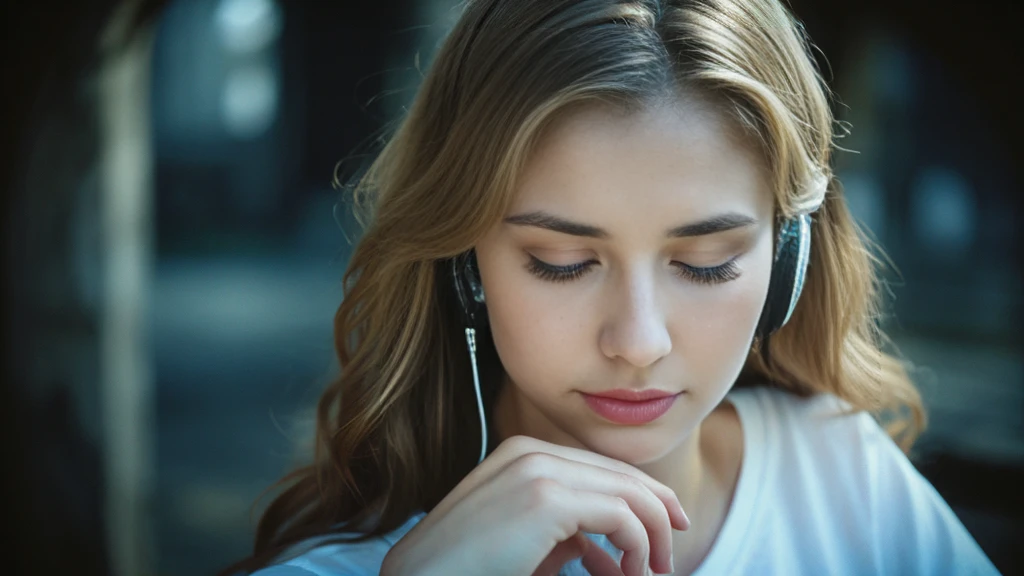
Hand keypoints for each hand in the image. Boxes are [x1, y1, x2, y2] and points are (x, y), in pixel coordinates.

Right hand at [380, 435, 688, 575]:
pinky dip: (638, 546)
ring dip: (651, 536)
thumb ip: (562, 533)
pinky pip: (621, 515)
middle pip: (621, 474)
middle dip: (658, 510)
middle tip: (671, 551)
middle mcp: (531, 451)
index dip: (642, 494)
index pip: (600, 467)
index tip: (665, 527)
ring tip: (652, 571)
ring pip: (629, 493)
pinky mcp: (547, 497)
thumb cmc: (465, 568)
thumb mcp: (523, 543)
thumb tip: (598, 545)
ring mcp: (538, 469)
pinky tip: (630, 573)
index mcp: (522, 453)